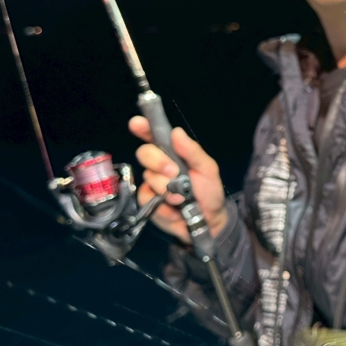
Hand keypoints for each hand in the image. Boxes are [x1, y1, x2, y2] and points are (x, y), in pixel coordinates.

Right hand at [129, 117, 227, 243]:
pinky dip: (162, 203)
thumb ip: (193, 151)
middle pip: (145, 153)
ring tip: (182, 197)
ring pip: (149, 176)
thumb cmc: (209, 190)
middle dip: (159, 162)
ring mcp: (152, 182)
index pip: (154, 136)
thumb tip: (176, 132)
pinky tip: (174, 207)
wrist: (209, 221)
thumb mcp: (207, 169)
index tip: (136, 124)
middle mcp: (159, 164)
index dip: (143, 128)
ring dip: (166, 187)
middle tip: (174, 172)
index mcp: (173, 152)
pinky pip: (147, 196)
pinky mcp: (147, 201)